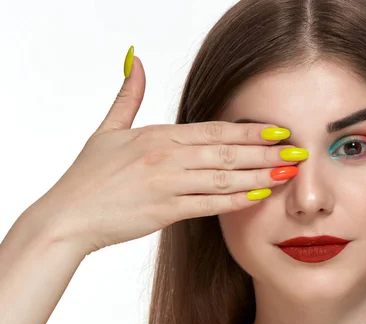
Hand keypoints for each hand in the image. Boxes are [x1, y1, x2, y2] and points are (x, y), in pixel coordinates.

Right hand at [26, 51, 302, 256]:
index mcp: (157, 136)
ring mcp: (166, 184)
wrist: (67, 217)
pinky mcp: (165, 211)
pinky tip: (259, 196)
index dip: (248, 129)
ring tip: (288, 173)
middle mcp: (165, 156)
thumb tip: (137, 63)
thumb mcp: (107, 131)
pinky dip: (236, 200)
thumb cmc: (89, 177)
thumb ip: (128, 96)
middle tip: (297, 151)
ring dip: (259, 174)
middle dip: (265, 151)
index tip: (277, 130)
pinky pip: (209, 204)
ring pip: (223, 176)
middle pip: (226, 151)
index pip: (213, 129)